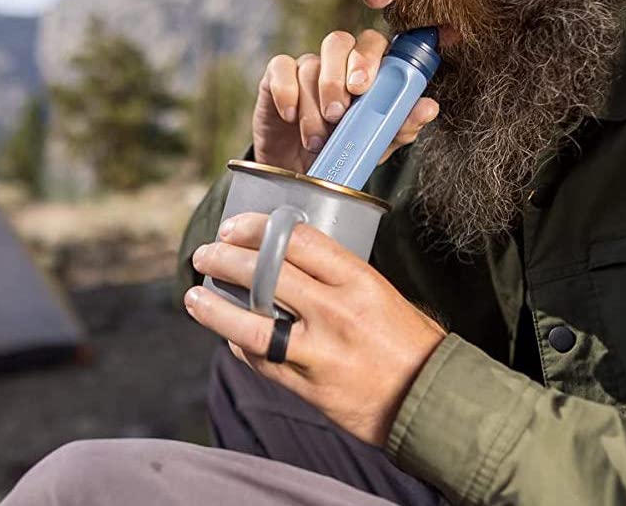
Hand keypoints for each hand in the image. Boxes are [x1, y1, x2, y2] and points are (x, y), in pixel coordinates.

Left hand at [184, 212, 447, 446]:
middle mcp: (335, 313)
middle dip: (225, 260)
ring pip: (251, 325)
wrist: (430, 400)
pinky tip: (229, 334)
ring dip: (215, 308)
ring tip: (195, 296)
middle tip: (205, 254)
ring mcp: (319, 353)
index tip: (234, 227)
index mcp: (358, 281)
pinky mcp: (307, 386)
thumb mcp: (381, 293)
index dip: (257, 228)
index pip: (296, 240)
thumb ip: (337, 277)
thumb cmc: (409, 342)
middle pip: (265, 276)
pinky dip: (240, 344)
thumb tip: (289, 258)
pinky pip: (261, 361)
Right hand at [252, 29, 439, 173]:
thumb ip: (401, 126)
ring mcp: (306, 67)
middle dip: (337, 76)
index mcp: (366, 71)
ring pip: (309, 64)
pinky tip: (290, 117)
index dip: (369, 58)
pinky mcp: (276, 77)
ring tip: (316, 139)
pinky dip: (286, 93)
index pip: (373, 43)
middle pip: (338, 41)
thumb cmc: (343, 152)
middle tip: (338, 112)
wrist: (302, 175)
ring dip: (312, 105)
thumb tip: (429, 108)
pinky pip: (280, 68)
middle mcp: (337, 62)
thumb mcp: (375, 145)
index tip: (363, 87)